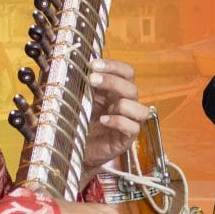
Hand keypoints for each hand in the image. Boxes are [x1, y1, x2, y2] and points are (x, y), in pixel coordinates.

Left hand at [82, 58, 150, 172]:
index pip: (126, 73)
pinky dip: (118, 122)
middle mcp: (125, 105)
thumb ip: (83, 86)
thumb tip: (76, 67)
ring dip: (121, 105)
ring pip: (140, 109)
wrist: (74, 149)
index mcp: (116, 92)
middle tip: (92, 79)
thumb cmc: (79, 123)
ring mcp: (128, 122)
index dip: (114, 66)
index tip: (94, 64)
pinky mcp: (126, 138)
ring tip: (103, 109)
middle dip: (112, 81)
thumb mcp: (80, 100)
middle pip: (132, 87)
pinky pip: (133, 127)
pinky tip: (103, 121)